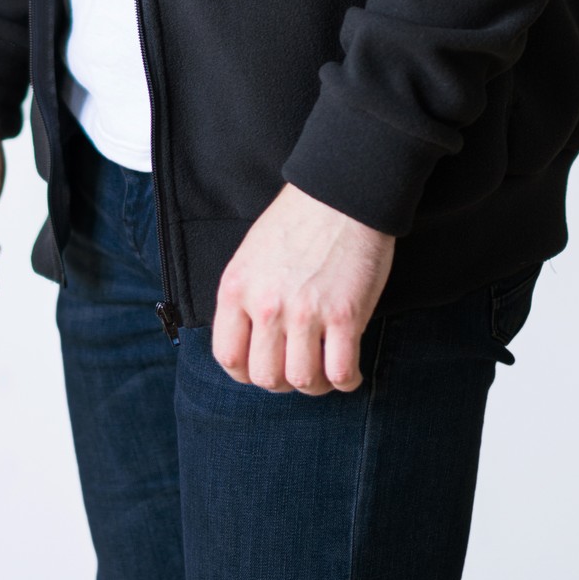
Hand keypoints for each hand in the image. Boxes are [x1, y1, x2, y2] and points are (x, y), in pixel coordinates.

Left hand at [212, 183, 394, 394]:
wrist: (342, 194)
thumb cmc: (298, 220)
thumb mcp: (252, 254)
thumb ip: (246, 296)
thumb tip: (251, 341)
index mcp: (236, 287)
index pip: (228, 357)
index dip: (246, 373)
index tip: (265, 367)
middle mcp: (265, 305)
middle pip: (266, 377)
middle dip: (283, 381)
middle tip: (298, 368)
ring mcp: (305, 312)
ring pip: (302, 380)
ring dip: (315, 385)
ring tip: (325, 372)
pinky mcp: (344, 315)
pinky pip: (340, 372)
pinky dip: (346, 380)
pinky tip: (349, 372)